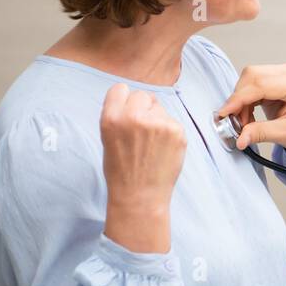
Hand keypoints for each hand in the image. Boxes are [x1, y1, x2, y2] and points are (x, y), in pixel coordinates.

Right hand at [100, 83, 185, 252]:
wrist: (140, 196)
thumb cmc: (122, 169)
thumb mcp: (108, 138)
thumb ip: (120, 116)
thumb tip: (135, 98)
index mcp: (111, 118)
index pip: (120, 89)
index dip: (124, 101)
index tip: (127, 112)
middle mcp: (134, 117)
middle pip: (142, 95)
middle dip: (143, 109)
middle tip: (142, 132)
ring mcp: (158, 123)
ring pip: (160, 108)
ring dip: (157, 120)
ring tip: (152, 144)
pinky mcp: (177, 131)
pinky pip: (173, 121)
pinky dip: (170, 132)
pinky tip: (162, 149)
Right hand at [216, 63, 285, 153]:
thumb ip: (262, 133)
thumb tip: (240, 138)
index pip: (260, 84)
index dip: (238, 99)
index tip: (224, 114)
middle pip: (252, 76)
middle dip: (238, 99)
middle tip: (235, 123)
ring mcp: (284, 73)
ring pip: (250, 78)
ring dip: (241, 100)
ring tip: (245, 123)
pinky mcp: (276, 78)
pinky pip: (253, 84)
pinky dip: (246, 100)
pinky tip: (249, 116)